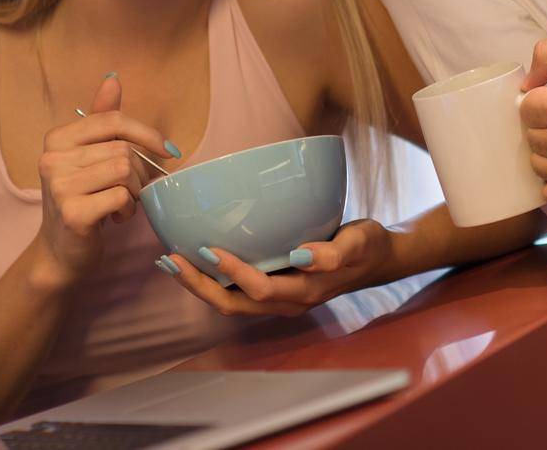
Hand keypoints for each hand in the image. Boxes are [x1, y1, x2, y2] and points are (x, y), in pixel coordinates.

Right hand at [33, 74, 177, 289]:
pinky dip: (128, 208)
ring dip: (135, 190)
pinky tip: (116, 217)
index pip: (113, 120)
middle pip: (123, 148)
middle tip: (135, 190)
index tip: (169, 151)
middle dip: (141, 171)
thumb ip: (102, 120)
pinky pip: (121, 197)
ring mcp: (59, 185)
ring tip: (124, 203)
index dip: (147, 133)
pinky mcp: (72, 213)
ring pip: (124, 170)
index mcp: (57, 138)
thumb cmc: (82, 199)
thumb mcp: (89, 157)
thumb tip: (113, 79)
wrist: (61, 251)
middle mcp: (52, 158)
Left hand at [160, 220, 395, 316]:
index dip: (232, 273)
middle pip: (233, 303)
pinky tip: (195, 260)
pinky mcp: (274, 288)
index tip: (207, 248)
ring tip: (170, 262)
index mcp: (304, 291)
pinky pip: (235, 293)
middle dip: (199, 285)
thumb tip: (303, 255)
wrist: (376, 260)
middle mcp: (287, 301)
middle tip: (170, 259)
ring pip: (230, 302)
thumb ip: (334, 252)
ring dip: (198, 285)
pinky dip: (211, 279)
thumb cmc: (366, 247)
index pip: (260, 289)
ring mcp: (278, 299)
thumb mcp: (358, 243)